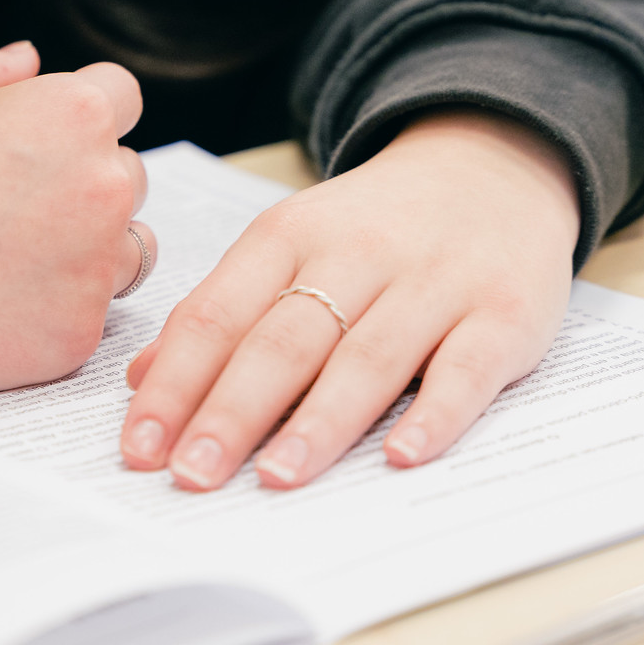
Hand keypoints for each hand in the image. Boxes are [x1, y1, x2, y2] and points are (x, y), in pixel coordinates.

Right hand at [0, 41, 151, 396]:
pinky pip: (87, 312)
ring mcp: (96, 266)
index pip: (121, 99)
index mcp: (72, 115)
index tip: (46, 138)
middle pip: (125, 176)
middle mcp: (102, 187)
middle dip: (83, 183)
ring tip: (8, 256)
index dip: (79, 116)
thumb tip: (28, 61)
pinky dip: (52, 309)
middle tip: (13, 204)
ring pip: (125, 249)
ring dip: (86, 248)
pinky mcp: (78, 332)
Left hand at [118, 108, 580, 489]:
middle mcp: (359, 252)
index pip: (217, 313)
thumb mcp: (290, 244)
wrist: (493, 166)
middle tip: (192, 474)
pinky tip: (402, 457)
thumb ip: (222, 309)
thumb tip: (142, 380)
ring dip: (319, 421)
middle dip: (232, 412)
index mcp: (290, 234)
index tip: (139, 447)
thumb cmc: (376, 227)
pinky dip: (436, 414)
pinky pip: (468, 368)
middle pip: (284, 340)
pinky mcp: (504, 312)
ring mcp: (436, 281)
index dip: (175, 383)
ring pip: (368, 356)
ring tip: (276, 477)